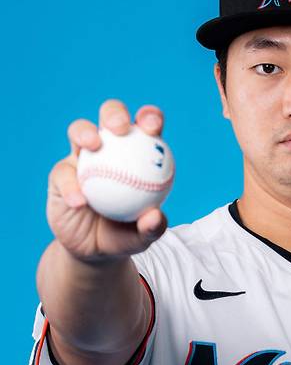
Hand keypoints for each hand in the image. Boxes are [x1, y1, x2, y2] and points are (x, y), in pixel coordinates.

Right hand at [46, 99, 167, 262]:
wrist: (93, 251)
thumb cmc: (124, 236)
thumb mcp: (142, 237)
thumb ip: (152, 227)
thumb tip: (156, 217)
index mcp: (137, 154)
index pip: (146, 128)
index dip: (150, 118)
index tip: (153, 128)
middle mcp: (109, 149)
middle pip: (110, 117)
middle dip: (115, 114)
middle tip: (120, 129)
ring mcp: (82, 158)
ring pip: (79, 132)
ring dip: (85, 132)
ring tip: (93, 146)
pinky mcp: (60, 174)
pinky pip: (63, 175)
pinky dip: (71, 187)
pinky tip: (79, 201)